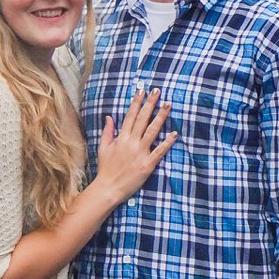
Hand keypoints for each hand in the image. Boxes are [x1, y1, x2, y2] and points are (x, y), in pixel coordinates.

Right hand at [93, 88, 176, 203]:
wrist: (108, 188)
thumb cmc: (106, 169)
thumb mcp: (103, 148)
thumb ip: (108, 131)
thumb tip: (109, 117)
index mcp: (121, 138)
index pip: (130, 116)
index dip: (137, 102)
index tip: (142, 90)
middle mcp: (131, 142)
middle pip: (143, 119)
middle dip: (150, 103)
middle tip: (157, 91)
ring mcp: (140, 153)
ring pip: (152, 131)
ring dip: (161, 117)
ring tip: (168, 104)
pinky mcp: (147, 164)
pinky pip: (159, 151)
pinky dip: (167, 142)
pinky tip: (175, 134)